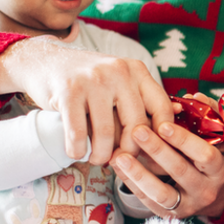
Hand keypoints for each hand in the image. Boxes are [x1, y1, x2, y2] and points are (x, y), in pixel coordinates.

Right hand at [0, 35, 173, 164]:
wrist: (45, 61)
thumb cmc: (89, 80)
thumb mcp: (120, 81)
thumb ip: (143, 98)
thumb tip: (179, 115)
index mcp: (137, 70)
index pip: (162, 107)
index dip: (160, 136)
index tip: (152, 152)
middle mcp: (119, 72)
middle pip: (137, 126)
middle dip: (129, 152)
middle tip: (119, 161)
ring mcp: (93, 80)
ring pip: (107, 134)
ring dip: (101, 156)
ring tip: (97, 159)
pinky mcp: (68, 91)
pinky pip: (79, 134)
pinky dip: (77, 150)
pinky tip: (76, 152)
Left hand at [110, 96, 223, 217]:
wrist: (217, 195)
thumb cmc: (213, 159)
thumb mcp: (217, 138)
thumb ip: (208, 114)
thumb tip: (194, 97)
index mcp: (219, 169)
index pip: (204, 155)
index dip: (183, 140)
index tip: (163, 124)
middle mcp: (206, 190)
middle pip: (180, 170)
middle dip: (156, 150)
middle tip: (137, 131)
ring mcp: (188, 205)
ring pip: (161, 192)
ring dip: (138, 173)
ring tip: (119, 156)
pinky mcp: (171, 215)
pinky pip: (149, 201)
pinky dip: (132, 184)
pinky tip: (119, 168)